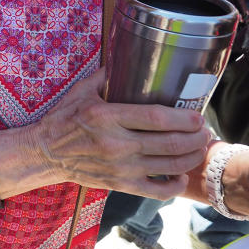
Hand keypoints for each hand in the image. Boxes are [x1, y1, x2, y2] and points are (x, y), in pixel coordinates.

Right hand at [31, 68, 209, 198]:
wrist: (45, 153)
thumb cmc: (63, 120)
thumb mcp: (81, 92)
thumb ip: (105, 77)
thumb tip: (126, 59)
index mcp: (107, 117)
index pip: (156, 118)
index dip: (184, 118)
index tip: (197, 116)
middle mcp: (116, 144)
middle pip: (170, 143)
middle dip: (196, 137)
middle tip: (204, 130)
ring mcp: (120, 167)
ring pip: (170, 166)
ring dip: (192, 157)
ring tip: (198, 147)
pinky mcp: (120, 184)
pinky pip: (158, 190)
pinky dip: (175, 184)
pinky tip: (179, 174)